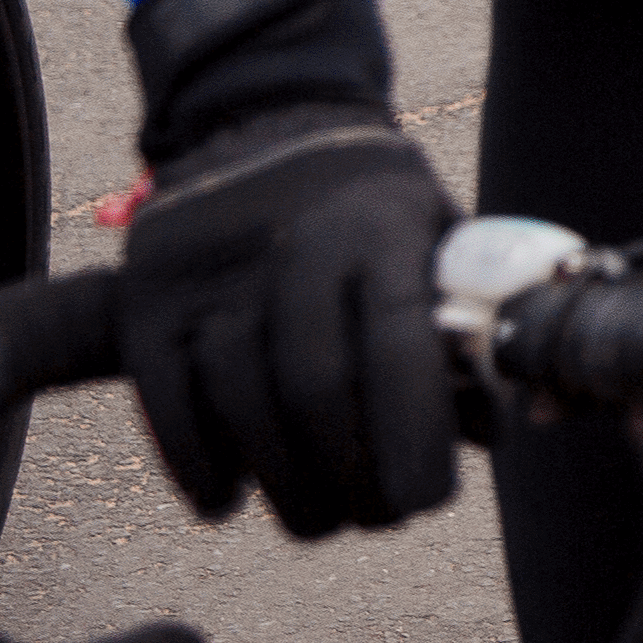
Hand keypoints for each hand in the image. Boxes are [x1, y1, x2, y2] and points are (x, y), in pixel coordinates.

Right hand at [118, 0, 458, 538]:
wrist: (270, 121)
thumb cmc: (376, 205)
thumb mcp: (439, 234)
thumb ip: (463, 326)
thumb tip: (492, 434)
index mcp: (385, 228)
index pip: (399, 347)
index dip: (412, 434)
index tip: (425, 501)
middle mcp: (299, 244)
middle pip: (315, 387)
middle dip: (349, 475)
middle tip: (371, 521)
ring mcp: (216, 269)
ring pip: (241, 400)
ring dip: (282, 481)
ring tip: (315, 519)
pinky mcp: (150, 295)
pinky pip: (167, 397)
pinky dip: (196, 462)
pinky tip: (228, 500)